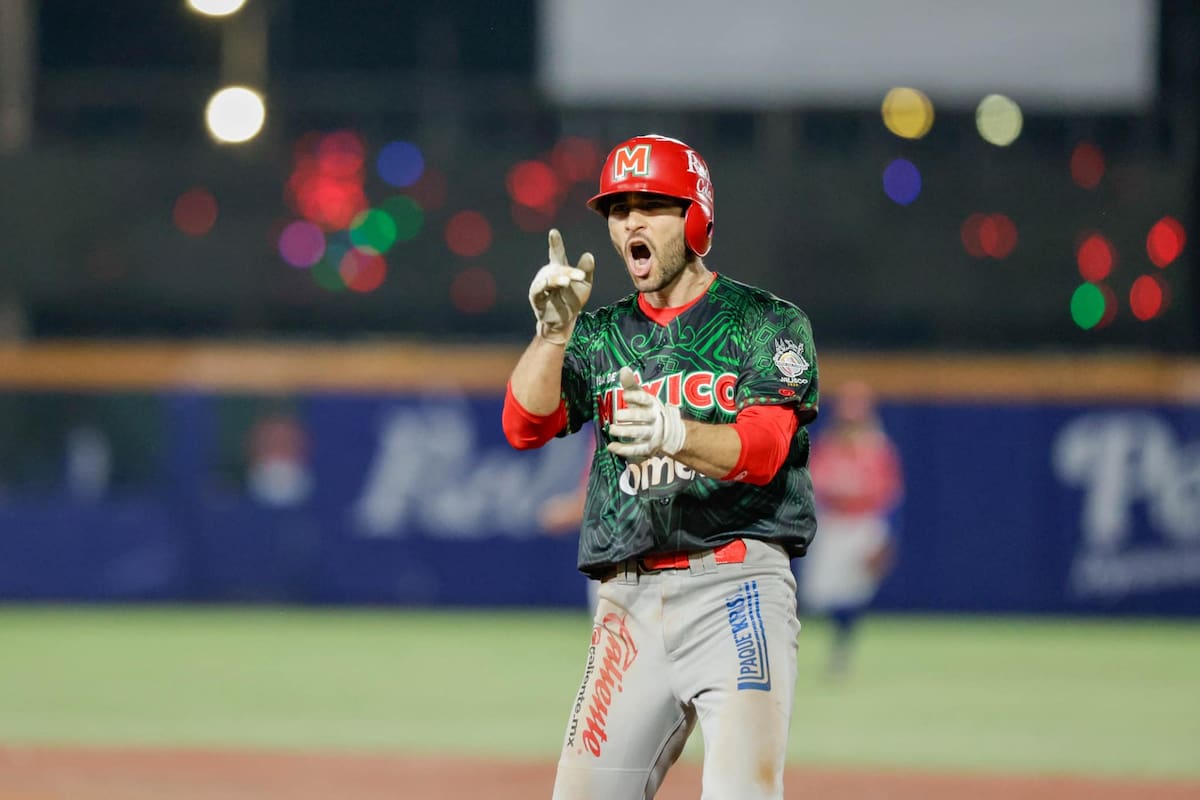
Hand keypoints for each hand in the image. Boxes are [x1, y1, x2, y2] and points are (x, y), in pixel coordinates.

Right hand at [529, 228, 593, 344]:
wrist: (566, 320)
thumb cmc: (573, 299)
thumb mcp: (584, 284)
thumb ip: (586, 270)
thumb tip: (589, 255)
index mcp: (559, 268)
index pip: (557, 253)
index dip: (555, 243)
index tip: (553, 232)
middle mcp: (548, 274)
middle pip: (558, 269)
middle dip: (569, 272)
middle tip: (581, 275)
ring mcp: (541, 285)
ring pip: (548, 279)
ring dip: (557, 279)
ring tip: (566, 281)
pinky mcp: (536, 298)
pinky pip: (537, 291)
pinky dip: (541, 287)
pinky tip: (546, 284)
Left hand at [607, 367, 686, 459]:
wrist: (669, 432)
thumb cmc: (648, 410)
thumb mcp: (641, 396)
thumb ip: (631, 384)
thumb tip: (623, 369)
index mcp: (652, 404)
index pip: (645, 399)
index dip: (635, 397)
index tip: (625, 396)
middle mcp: (654, 419)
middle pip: (643, 417)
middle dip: (631, 416)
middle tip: (616, 416)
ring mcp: (652, 434)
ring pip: (640, 433)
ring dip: (626, 432)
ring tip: (611, 430)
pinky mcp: (648, 448)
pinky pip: (637, 450)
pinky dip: (624, 450)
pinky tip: (611, 447)